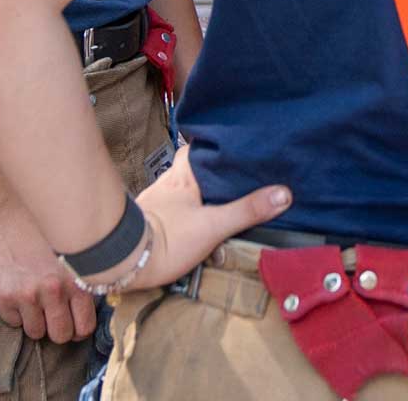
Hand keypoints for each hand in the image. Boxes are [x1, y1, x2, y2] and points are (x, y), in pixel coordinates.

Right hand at [0, 198, 95, 343]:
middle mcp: (55, 289)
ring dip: (34, 320)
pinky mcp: (5, 297)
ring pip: (36, 332)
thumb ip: (79, 274)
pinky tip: (14, 289)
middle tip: (50, 314)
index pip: (85, 325)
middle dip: (56, 328)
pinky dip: (14, 312)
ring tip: (31, 298)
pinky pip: (13, 322)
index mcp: (77, 276)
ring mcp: (29, 295)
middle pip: (61, 335)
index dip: (78, 327)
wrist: (1, 209)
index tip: (72, 321)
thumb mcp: (69, 246)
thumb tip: (87, 301)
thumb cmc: (38, 223)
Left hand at [116, 146, 292, 292]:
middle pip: (187, 168)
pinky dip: (178, 210)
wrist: (124, 262)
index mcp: (183, 176)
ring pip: (176, 189)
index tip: (228, 145)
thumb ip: (247, 211)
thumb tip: (284, 193)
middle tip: (226, 175)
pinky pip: (167, 208)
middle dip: (204, 171)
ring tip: (213, 199)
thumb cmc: (169, 238)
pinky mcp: (146, 221)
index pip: (195, 149)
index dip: (210, 145)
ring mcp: (154, 202)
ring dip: (191, 192)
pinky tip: (188, 221)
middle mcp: (166, 183)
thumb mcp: (214, 226)